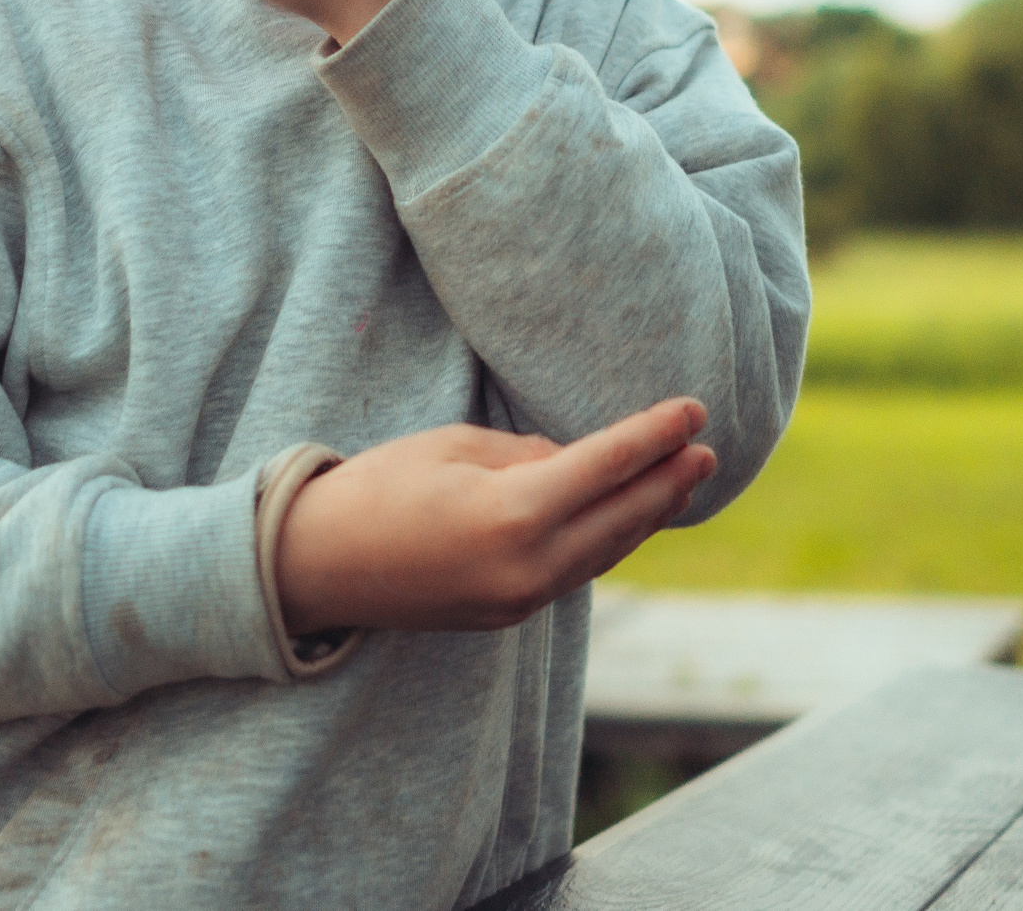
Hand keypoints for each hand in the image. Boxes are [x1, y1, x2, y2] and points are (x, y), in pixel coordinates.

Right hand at [274, 397, 717, 635]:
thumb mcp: (456, 448)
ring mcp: (521, 597)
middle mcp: (529, 565)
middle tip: (706, 450)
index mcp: (515, 513)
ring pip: (606, 551)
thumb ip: (527, 455)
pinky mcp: (507, 612)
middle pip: (623, 516)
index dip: (656, 435)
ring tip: (681, 483)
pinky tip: (625, 520)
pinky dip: (609, 542)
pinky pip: (576, 571)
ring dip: (646, 516)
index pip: (608, 465)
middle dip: (668, 481)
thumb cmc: (377, 487)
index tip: (694, 411)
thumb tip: (575, 462)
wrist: (316, 566)